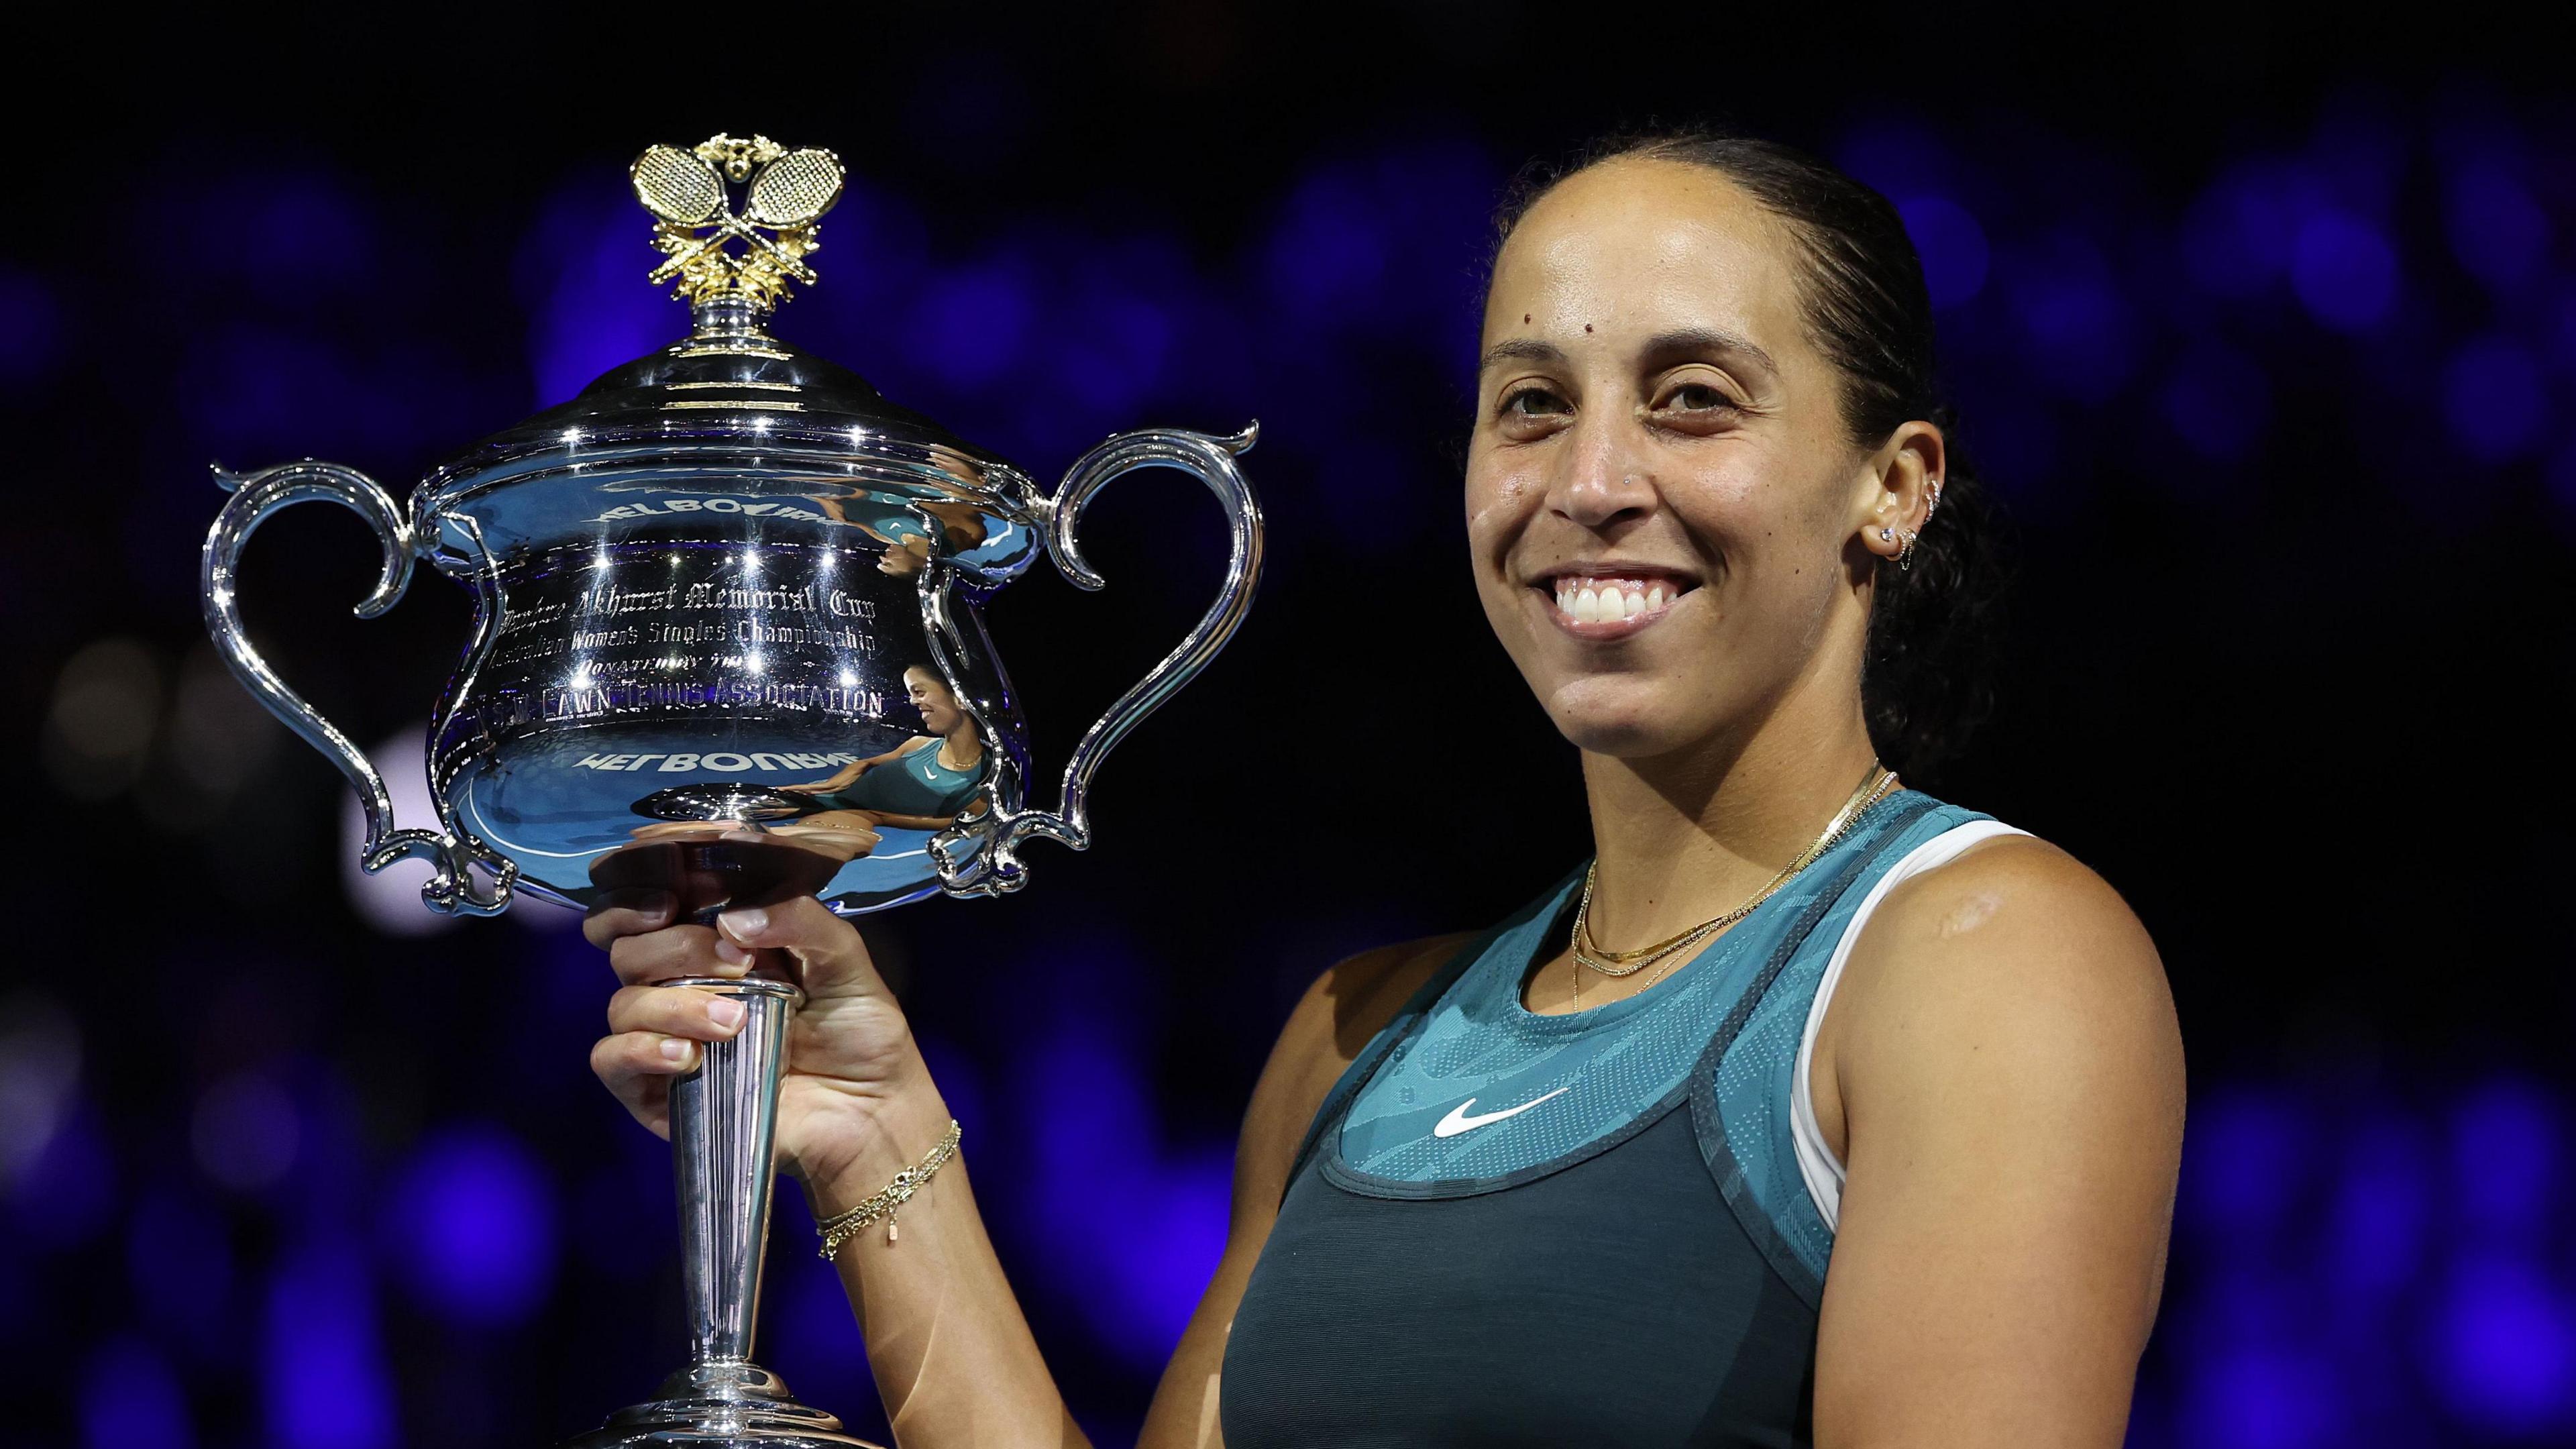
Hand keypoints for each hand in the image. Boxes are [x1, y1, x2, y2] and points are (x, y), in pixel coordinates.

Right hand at [585, 890, 947, 1191]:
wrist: (871, 1111)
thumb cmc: (859, 1033)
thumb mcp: (845, 961)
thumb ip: (800, 920)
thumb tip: (731, 920)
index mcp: (719, 948)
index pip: (648, 913)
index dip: (639, 901)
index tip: (672, 903)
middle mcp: (684, 988)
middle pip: (630, 952)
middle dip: (678, 949)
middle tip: (740, 966)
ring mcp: (668, 1040)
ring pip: (624, 1004)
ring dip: (673, 1006)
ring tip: (733, 1023)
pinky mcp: (659, 1094)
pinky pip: (611, 1061)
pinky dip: (638, 1050)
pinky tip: (685, 1055)